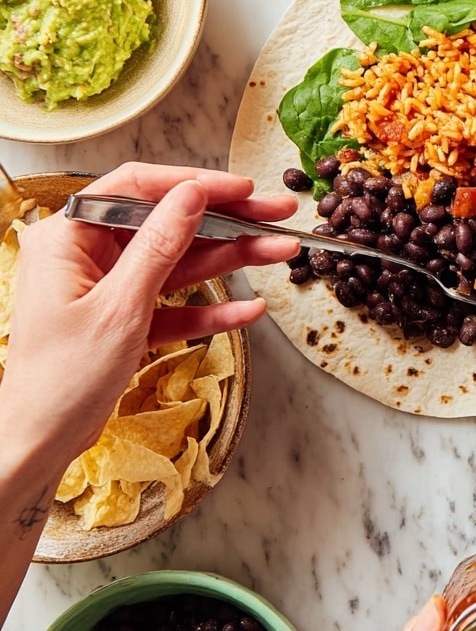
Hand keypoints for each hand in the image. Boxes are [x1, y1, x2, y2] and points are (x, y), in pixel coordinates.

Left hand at [1, 161, 298, 466]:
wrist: (39, 445)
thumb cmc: (61, 380)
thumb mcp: (119, 308)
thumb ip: (159, 246)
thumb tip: (191, 195)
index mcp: (68, 237)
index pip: (138, 188)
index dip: (195, 184)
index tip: (241, 188)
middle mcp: (87, 254)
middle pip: (169, 223)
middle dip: (228, 221)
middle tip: (276, 214)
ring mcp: (109, 287)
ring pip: (181, 262)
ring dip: (232, 260)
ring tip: (280, 251)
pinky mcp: (126, 319)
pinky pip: (176, 303)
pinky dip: (211, 307)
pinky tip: (251, 308)